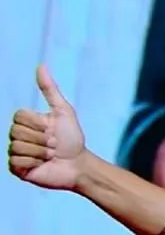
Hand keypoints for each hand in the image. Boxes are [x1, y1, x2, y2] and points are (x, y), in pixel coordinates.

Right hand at [7, 66, 87, 190]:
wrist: (79, 165)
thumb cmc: (73, 139)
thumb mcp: (63, 111)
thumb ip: (50, 89)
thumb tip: (41, 65)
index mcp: (27, 122)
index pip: (19, 115)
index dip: (38, 124)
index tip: (52, 130)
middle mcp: (18, 136)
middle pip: (16, 131)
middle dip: (41, 139)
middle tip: (54, 145)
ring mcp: (16, 152)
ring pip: (16, 146)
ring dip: (40, 152)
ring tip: (51, 155)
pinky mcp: (17, 168)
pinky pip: (16, 161)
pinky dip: (34, 163)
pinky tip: (43, 165)